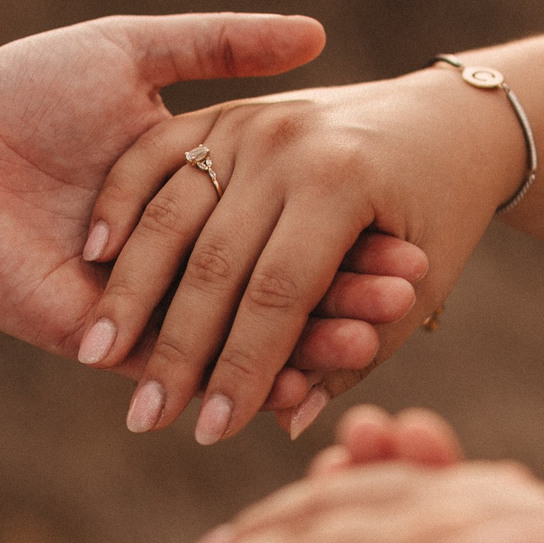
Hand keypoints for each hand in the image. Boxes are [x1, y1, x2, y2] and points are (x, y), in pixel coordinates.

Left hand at [0, 14, 429, 414]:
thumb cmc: (21, 89)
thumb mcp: (132, 52)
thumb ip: (218, 46)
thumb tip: (314, 31)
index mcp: (189, 189)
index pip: (286, 220)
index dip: (348, 232)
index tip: (413, 233)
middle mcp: (172, 252)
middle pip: (278, 281)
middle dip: (346, 289)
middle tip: (414, 287)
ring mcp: (139, 302)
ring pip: (241, 332)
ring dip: (309, 338)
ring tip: (378, 335)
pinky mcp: (99, 340)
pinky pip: (179, 369)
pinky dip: (238, 376)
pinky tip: (300, 378)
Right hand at [77, 66, 530, 444]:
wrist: (448, 118)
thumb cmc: (442, 216)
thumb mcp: (421, 288)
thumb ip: (353, 354)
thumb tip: (286, 422)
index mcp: (343, 182)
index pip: (278, 295)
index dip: (242, 371)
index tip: (210, 434)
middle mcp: (289, 143)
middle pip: (214, 260)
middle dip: (177, 348)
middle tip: (144, 419)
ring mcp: (250, 118)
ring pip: (171, 211)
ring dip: (131, 287)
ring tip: (99, 356)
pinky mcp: (224, 108)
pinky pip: (156, 156)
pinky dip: (122, 203)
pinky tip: (95, 260)